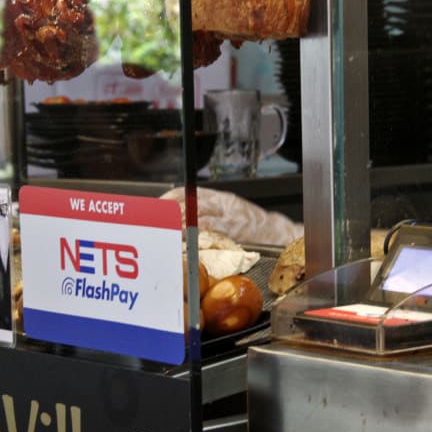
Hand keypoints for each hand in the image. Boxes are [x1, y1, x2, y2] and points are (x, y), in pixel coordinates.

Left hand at [160, 187, 302, 245]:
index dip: (168, 199)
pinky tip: (184, 239)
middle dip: (169, 211)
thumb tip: (179, 217)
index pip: (187, 192)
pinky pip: (211, 229)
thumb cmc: (251, 225)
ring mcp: (228, 216)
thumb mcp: (228, 210)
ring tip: (164, 230)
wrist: (277, 232)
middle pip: (188, 202)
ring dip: (178, 222)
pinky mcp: (234, 230)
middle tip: (155, 221)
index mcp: (218, 197)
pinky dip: (195, 233)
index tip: (155, 207)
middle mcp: (222, 203)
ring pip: (197, 214)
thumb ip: (207, 212)